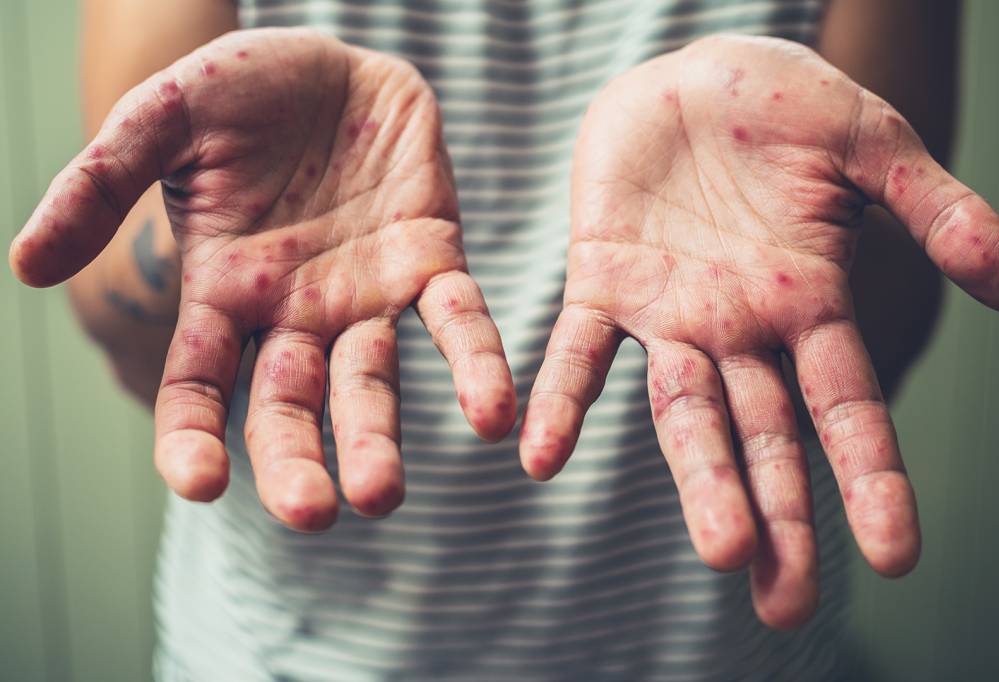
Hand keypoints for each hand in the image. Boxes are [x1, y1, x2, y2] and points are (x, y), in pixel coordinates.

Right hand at [10, 28, 515, 528]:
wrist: (338, 61)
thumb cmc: (243, 91)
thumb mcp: (163, 119)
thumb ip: (102, 184)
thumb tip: (25, 265)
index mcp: (223, 291)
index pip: (199, 385)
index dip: (193, 436)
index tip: (199, 484)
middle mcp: (295, 312)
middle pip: (290, 405)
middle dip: (299, 462)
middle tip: (314, 515)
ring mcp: (365, 295)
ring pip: (370, 382)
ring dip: (378, 439)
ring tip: (383, 495)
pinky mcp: (432, 261)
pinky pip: (457, 321)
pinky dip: (475, 365)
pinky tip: (492, 414)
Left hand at [519, 35, 998, 627]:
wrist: (686, 72)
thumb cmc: (782, 105)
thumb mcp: (871, 144)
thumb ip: (937, 211)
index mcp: (809, 303)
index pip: (845, 407)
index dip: (869, 477)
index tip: (893, 556)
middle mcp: (739, 328)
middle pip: (763, 437)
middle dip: (776, 515)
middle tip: (780, 605)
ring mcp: (669, 312)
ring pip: (680, 412)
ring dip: (696, 478)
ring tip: (718, 549)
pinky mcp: (601, 280)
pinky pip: (577, 351)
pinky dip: (561, 400)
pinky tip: (539, 455)